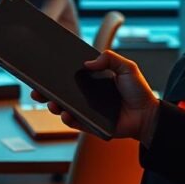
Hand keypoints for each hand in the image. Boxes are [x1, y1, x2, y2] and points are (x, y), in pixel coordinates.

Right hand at [30, 50, 158, 141]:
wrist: (148, 115)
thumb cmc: (138, 91)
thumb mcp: (127, 68)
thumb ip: (110, 58)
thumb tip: (87, 63)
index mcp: (91, 80)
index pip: (70, 75)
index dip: (56, 72)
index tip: (44, 67)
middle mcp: (85, 95)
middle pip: (60, 92)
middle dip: (45, 90)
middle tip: (36, 88)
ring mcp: (86, 111)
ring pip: (63, 108)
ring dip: (53, 105)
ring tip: (51, 102)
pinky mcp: (90, 125)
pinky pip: (75, 123)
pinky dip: (67, 119)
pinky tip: (65, 114)